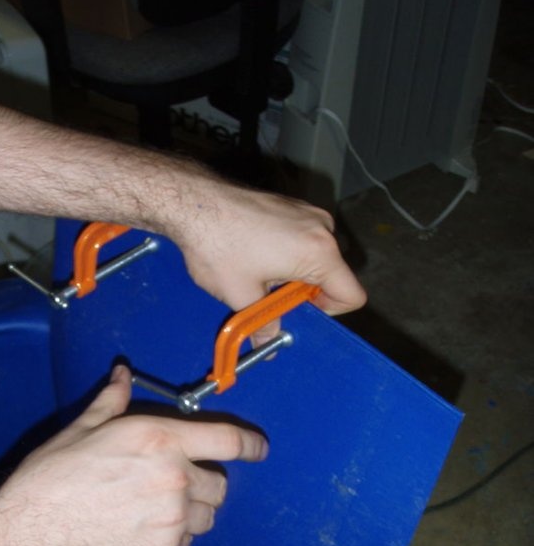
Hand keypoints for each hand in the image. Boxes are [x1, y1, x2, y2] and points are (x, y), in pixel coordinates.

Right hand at [0, 366, 267, 545]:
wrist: (37, 531)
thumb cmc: (55, 475)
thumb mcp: (83, 429)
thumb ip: (112, 401)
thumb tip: (120, 373)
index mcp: (159, 439)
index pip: (226, 440)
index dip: (250, 445)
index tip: (259, 449)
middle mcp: (175, 475)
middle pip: (220, 484)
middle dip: (203, 483)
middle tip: (173, 485)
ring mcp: (173, 515)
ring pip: (207, 516)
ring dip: (192, 513)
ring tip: (155, 509)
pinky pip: (186, 542)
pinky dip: (173, 538)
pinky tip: (142, 529)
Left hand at [170, 180, 365, 342]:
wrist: (194, 201)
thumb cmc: (218, 245)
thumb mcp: (241, 295)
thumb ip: (263, 324)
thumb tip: (268, 344)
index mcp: (320, 253)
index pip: (352, 295)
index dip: (329, 313)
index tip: (298, 311)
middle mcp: (323, 228)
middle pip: (333, 276)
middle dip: (305, 292)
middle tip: (269, 296)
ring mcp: (308, 213)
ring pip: (316, 257)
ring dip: (293, 273)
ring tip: (257, 273)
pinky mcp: (292, 205)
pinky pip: (303, 239)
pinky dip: (287, 253)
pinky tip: (254, 254)